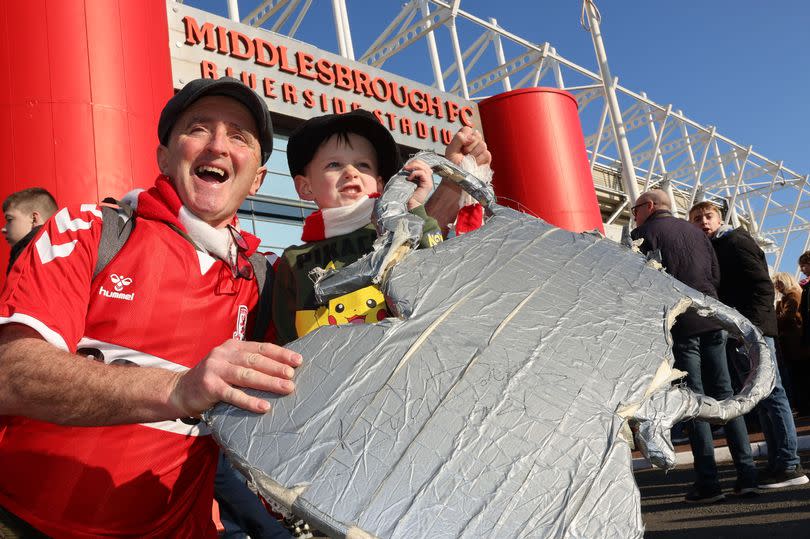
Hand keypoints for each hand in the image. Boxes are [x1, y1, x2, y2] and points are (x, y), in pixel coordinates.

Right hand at [170, 339, 301, 416]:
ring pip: (247, 376)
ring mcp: (215, 369)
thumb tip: (280, 367)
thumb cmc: (213, 377)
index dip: (280, 353)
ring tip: (286, 388)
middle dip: (276, 368)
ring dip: (268, 382)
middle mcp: (224, 354)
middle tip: (293, 375)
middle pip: (255, 361)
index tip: (297, 360)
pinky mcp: (209, 387)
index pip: (261, 348)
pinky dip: (250, 401)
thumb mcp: (230, 363)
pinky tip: (264, 406)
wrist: (180, 390)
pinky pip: (233, 395)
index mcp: (233, 346)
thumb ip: (249, 362)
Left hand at [403, 158, 434, 209]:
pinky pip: (422, 173)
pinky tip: (409, 178)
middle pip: (425, 164)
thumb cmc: (408, 195)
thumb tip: (406, 167)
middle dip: (414, 163)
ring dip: (413, 167)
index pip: (423, 165)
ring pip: (424, 167)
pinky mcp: (428, 184)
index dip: (415, 162)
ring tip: (406, 170)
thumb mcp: (409, 182)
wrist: (411, 205)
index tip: (406, 167)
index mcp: (424, 178)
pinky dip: (414, 173)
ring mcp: (429, 182)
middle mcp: (428, 179)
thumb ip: (410, 174)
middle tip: (405, 168)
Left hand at [445, 126, 490, 166]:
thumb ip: (458, 139)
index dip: (465, 136)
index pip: (467, 129)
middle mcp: (472, 143)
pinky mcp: (486, 159)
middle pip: (477, 135)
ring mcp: (480, 150)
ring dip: (474, 154)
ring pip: (483, 145)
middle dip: (469, 146)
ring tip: (468, 160)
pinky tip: (475, 164)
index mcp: (463, 139)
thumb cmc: (453, 166)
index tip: (461, 146)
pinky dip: (479, 160)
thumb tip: (469, 137)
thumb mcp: (451, 151)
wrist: (458, 179)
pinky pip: (486, 154)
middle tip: (464, 154)